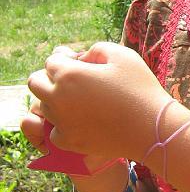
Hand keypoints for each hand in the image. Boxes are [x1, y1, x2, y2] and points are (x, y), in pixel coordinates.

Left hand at [26, 42, 169, 160]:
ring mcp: (61, 123)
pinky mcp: (69, 142)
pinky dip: (63, 126)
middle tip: (75, 81)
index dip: (66, 59)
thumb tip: (81, 58)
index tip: (84, 64)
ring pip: (44, 107)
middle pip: (35, 83)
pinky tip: (82, 121)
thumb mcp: (122, 55)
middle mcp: (58, 98)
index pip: (51, 61)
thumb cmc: (140, 88)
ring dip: (56, 101)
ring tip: (83, 101)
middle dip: (50, 78)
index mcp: (68, 74)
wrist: (152, 128)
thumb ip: (95, 49)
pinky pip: (53, 131)